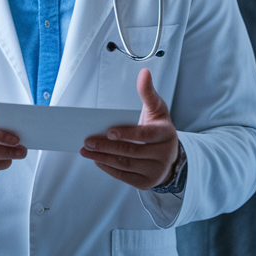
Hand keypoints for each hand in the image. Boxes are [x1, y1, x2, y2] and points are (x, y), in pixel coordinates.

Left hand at [80, 69, 180, 189]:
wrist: (169, 155)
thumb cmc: (158, 128)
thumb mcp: (157, 109)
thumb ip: (148, 92)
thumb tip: (144, 73)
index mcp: (166, 133)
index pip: (145, 134)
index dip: (127, 133)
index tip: (109, 132)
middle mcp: (164, 154)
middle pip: (131, 151)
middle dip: (106, 146)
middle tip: (87, 140)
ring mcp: (156, 170)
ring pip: (125, 164)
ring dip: (103, 157)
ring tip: (86, 151)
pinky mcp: (147, 182)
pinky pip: (124, 176)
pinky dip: (108, 168)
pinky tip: (97, 161)